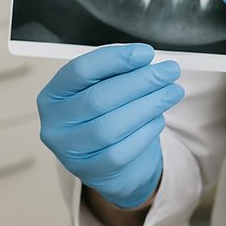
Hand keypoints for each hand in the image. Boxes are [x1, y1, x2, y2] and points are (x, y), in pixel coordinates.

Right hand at [37, 44, 183, 207]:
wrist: (107, 161)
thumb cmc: (105, 114)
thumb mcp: (102, 88)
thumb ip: (116, 72)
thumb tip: (144, 59)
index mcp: (52, 94)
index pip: (80, 71)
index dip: (115, 59)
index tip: (146, 52)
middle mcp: (55, 124)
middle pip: (99, 99)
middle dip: (140, 82)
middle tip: (169, 71)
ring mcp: (70, 152)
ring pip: (111, 127)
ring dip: (148, 105)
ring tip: (173, 91)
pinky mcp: (91, 172)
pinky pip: (122, 152)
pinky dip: (145, 132)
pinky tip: (159, 119)